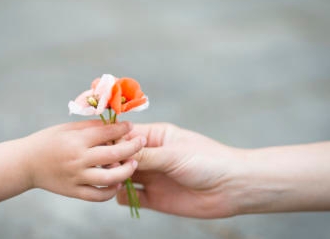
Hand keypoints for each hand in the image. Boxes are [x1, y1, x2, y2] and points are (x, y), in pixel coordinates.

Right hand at [21, 120, 145, 201]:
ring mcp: (76, 177)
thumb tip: (113, 124)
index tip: (131, 126)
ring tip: (133, 165)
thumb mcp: (66, 128)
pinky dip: (111, 191)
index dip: (123, 129)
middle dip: (132, 147)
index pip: (107, 133)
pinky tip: (117, 183)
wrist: (25, 164)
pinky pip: (98, 195)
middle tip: (141, 141)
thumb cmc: (47, 141)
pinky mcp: (74, 191)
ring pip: (110, 178)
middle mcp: (78, 159)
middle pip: (114, 154)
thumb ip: (89, 126)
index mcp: (76, 140)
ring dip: (126, 171)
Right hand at [117, 123, 243, 217]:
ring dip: (114, 178)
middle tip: (105, 167)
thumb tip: (116, 153)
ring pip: (122, 176)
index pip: (125, 135)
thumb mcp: (174, 154)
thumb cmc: (207, 161)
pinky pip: (131, 197)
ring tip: (113, 180)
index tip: (101, 148)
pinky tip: (122, 194)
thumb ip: (145, 155)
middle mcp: (150, 156)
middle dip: (110, 161)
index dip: (112, 141)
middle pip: (120, 156)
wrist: (232, 188)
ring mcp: (152, 176)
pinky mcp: (154, 198)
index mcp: (155, 137)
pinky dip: (123, 196)